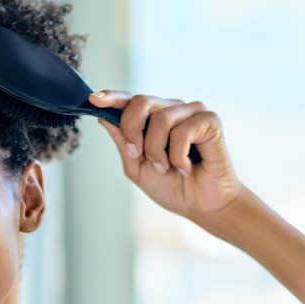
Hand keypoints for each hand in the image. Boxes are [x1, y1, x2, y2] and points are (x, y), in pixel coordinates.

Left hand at [91, 91, 241, 218]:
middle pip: (141, 101)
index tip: (94, 99)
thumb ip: (122, 142)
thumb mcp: (136, 166)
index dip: (112, 97)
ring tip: (166, 167)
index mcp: (154, 118)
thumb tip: (104, 118)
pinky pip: (182, 131)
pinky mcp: (211, 121)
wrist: (201, 207)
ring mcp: (193, 112)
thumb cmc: (172, 187)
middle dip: (132, 130)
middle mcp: (173, 109)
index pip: (130, 100)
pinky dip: (178, 156)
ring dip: (157, 150)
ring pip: (161, 118)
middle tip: (137, 155)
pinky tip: (185, 167)